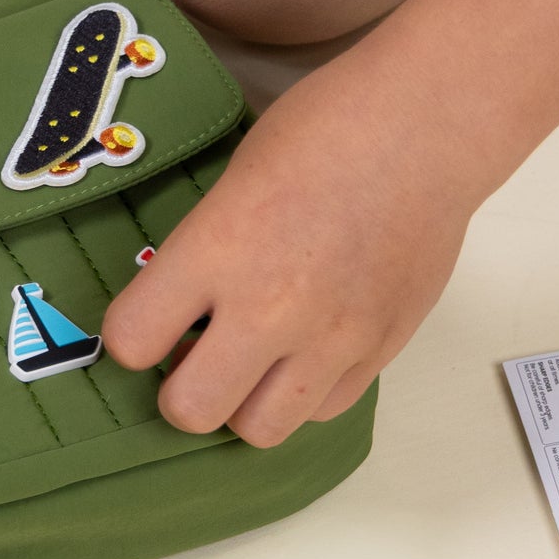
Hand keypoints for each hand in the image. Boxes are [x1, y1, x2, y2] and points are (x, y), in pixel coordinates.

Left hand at [101, 51, 477, 445]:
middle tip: (195, 355)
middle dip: (181, 389)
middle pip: (190, 411)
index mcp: (219, 249)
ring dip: (243, 402)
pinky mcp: (380, 350)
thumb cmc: (326, 128)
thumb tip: (186, 310)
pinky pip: (323, 409)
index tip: (147, 322)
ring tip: (253, 361)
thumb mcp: (235, 179)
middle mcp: (271, 308)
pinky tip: (306, 349)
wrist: (427, 128)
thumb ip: (204, 252)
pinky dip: (304, 392)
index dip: (130, 335)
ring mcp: (332, 338)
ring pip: (259, 430)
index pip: (130, 341)